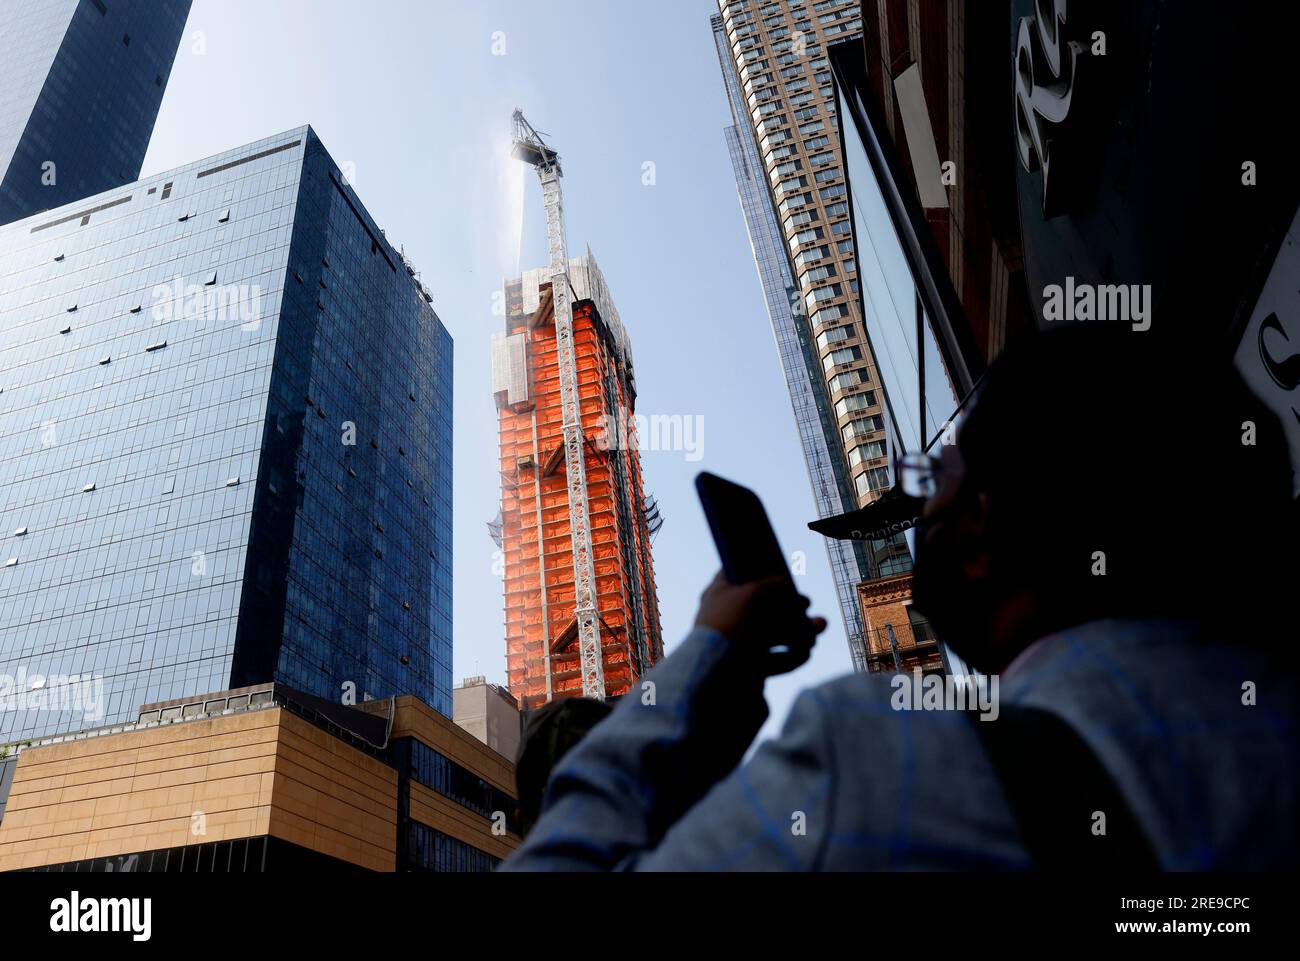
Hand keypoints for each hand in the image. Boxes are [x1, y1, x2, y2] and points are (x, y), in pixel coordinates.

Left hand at [693, 572, 826, 675]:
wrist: (717, 672)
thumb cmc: (732, 623)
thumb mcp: (755, 592)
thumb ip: (775, 584)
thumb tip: (787, 584)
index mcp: (718, 594)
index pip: (737, 574)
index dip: (758, 570)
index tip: (779, 570)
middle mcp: (726, 617)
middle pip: (762, 607)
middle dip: (791, 606)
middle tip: (807, 604)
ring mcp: (737, 643)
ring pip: (772, 633)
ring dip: (799, 630)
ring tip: (820, 628)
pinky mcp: (747, 668)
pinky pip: (773, 659)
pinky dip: (791, 655)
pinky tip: (806, 652)